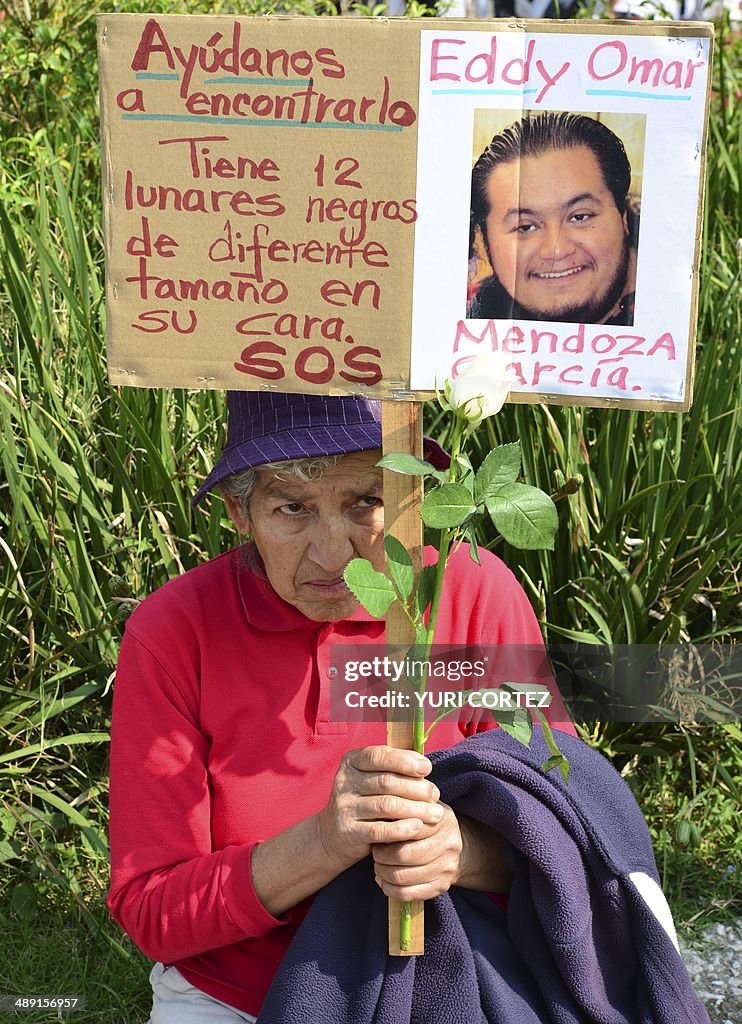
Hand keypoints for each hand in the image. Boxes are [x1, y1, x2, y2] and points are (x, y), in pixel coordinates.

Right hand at [316, 745, 443, 872]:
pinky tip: (418, 827)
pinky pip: (379, 830)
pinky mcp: (348, 832)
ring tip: (435, 814)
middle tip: (435, 794)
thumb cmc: (364, 800)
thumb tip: (424, 767)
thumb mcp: (370, 779)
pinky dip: (401, 829)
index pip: (378, 756)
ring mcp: (344, 807)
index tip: (427, 768)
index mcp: (351, 762)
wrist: (333, 834)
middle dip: (416, 787)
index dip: (404, 760)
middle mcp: (344, 782)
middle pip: (386, 782)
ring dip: (415, 809)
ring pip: (386, 805)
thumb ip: (392, 769)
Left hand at [372, 811, 511, 900]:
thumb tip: (381, 802)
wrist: (456, 843)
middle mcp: (447, 844)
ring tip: (378, 864)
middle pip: (403, 855)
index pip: (408, 827)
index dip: (386, 831)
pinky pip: (408, 893)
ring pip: (402, 877)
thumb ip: (404, 802)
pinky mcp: (441, 887)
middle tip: (374, 851)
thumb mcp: (422, 805)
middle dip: (381, 855)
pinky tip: (383, 879)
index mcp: (441, 820)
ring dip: (382, 872)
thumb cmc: (428, 821)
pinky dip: (389, 888)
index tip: (376, 830)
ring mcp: (446, 868)